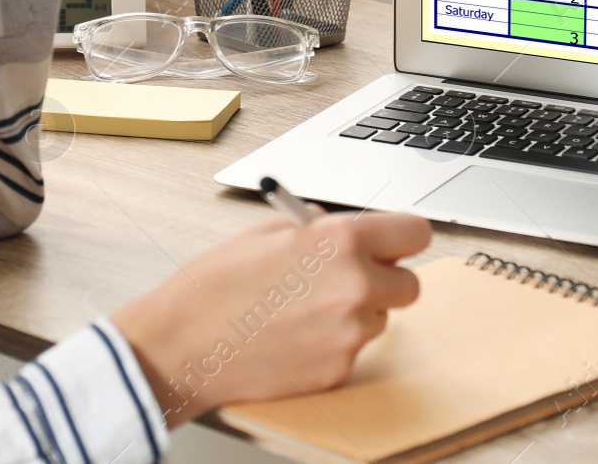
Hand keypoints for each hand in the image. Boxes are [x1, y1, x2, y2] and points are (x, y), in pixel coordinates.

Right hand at [111, 211, 431, 425]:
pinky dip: (332, 343)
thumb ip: (314, 228)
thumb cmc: (214, 287)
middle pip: (409, 284)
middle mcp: (354, 287)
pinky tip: (293, 335)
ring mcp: (349, 334)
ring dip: (356, 313)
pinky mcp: (337, 370)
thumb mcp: (265, 234)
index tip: (394, 242)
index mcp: (339, 242)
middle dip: (384, 280)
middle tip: (348, 278)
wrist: (182, 344)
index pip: (415, 232)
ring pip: (379, 319)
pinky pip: (353, 350)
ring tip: (303, 309)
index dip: (402, 237)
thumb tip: (336, 227)